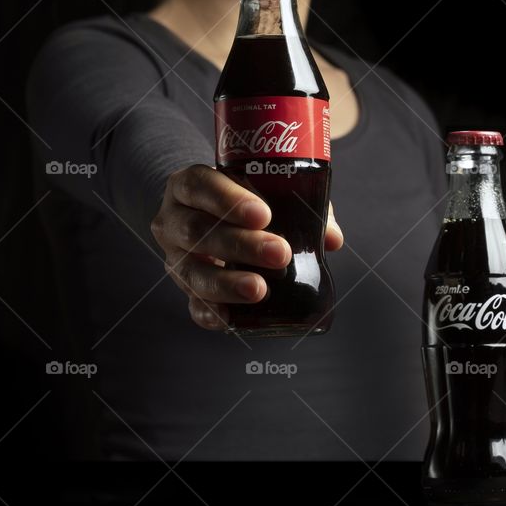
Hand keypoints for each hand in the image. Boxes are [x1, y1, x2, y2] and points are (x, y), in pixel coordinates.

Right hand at [150, 164, 342, 329]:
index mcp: (189, 185)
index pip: (201, 186)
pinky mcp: (185, 288)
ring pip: (192, 271)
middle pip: (198, 231)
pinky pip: (192, 304)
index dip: (228, 200)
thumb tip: (332, 238)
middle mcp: (174, 220)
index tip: (263, 214)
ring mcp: (175, 256)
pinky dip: (210, 313)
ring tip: (260, 290)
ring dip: (227, 283)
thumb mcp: (266, 192)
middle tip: (280, 253)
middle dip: (241, 245)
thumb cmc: (244, 200)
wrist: (206, 217)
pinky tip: (231, 320)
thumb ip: (299, 206)